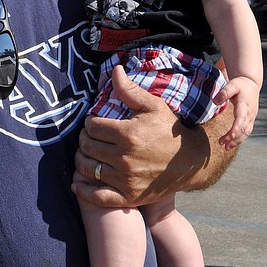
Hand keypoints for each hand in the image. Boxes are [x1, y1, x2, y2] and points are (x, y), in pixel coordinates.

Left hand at [72, 66, 209, 207]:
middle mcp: (125, 158)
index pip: (92, 127)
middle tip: (89, 137)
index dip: (89, 123)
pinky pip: (98, 197)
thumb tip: (115, 69)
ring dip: (81, 160)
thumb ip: (130, 90)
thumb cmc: (169, 130)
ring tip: (86, 153)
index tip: (93, 123)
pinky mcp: (129, 196)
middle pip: (87, 147)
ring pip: (88, 169)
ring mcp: (126, 179)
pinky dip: (83, 191)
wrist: (189, 162)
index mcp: (128, 134)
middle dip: (84, 139)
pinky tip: (77, 183)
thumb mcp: (153, 106)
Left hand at [213, 76, 259, 149]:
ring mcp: (251, 117)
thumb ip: (223, 93)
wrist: (251, 84)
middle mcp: (250, 113)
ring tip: (225, 147)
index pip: (241, 118)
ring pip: (246, 132)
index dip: (237, 128)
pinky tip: (232, 143)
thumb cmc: (240, 85)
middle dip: (234, 137)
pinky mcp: (250, 120)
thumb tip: (214, 101)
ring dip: (237, 141)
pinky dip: (240, 139)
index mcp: (245, 105)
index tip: (231, 135)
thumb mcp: (231, 85)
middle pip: (243, 128)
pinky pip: (247, 131)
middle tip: (221, 143)